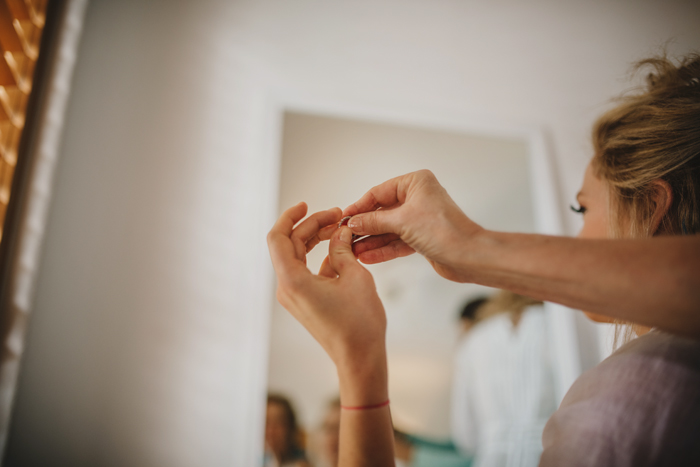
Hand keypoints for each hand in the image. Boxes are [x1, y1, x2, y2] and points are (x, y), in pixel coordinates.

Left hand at [267, 203, 388, 403]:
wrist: (360, 358)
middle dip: (311, 226)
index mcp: (293, 280)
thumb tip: (340, 231)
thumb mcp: (355, 276)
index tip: (307, 205)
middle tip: (337, 215)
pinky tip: (343, 251)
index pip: (278, 238)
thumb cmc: (359, 322)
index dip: (290, 216)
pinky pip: (307, 271)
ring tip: (340, 228)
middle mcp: (287, 288)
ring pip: (298, 257)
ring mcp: (295, 296)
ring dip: (316, 240)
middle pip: (290, 245)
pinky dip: (322, 258)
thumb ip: (343, 248)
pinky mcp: (305, 302)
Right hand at [340, 170, 483, 282]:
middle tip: (345, 237)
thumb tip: (353, 222)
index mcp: (416, 183)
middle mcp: (418, 197)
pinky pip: (396, 241)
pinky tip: (367, 257)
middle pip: (382, 212)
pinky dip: (383, 249)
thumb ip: (374, 221)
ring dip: (371, 240)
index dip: (360, 206)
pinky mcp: (421, 237)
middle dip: (364, 227)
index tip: (343, 218)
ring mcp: (419, 218)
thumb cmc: (444, 231)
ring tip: (353, 251)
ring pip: (388, 229)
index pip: (379, 192)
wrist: (468, 256)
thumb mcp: (402, 222)